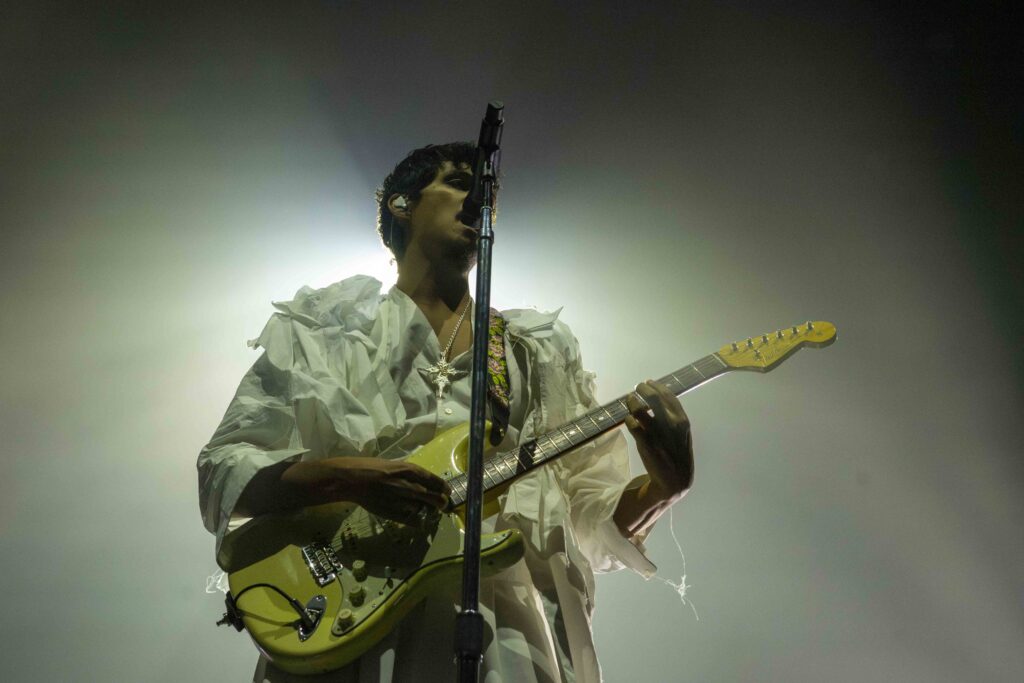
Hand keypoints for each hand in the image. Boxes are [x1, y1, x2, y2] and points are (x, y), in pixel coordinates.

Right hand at [281, 457, 451, 522]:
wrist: (349, 479)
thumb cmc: (368, 467)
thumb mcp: (390, 465)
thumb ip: (405, 473)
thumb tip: (419, 481)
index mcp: (406, 469)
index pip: (431, 479)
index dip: (441, 485)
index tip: (447, 490)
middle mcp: (406, 484)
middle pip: (431, 495)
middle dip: (440, 501)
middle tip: (444, 504)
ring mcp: (399, 499)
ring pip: (422, 507)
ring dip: (428, 509)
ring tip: (432, 510)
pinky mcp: (391, 511)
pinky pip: (409, 519)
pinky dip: (415, 521)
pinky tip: (418, 522)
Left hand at [625, 380, 694, 502]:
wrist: (675, 481)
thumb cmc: (676, 454)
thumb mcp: (682, 435)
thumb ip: (673, 418)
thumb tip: (658, 398)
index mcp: (683, 421)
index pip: (669, 397)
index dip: (657, 387)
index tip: (649, 382)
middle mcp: (672, 425)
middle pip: (654, 398)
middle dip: (644, 389)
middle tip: (637, 387)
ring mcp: (658, 434)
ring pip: (640, 410)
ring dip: (633, 402)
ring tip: (630, 399)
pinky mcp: (646, 444)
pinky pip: (633, 425)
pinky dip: (629, 419)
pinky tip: (628, 419)